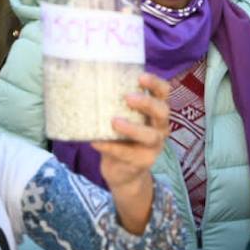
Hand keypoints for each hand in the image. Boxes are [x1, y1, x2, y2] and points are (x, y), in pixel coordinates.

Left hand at [96, 73, 171, 232]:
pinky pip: (128, 154)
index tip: (140, 76)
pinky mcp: (142, 162)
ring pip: (150, 136)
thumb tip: (85, 83)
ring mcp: (153, 147)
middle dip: (147, 103)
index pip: (163, 92)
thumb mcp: (122, 119)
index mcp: (155, 111)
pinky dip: (111, 147)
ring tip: (114, 121)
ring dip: (132, 128)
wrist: (123, 173)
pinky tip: (96, 142)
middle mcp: (159, 127)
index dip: (155, 83)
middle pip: (162, 112)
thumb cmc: (121, 137)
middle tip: (128, 97)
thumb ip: (113, 105)